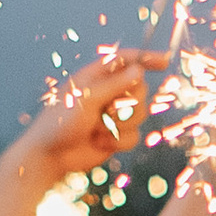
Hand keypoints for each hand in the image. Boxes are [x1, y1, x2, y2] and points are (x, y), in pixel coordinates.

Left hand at [25, 48, 167, 182]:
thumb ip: (114, 85)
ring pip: (140, 114)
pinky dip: (118, 142)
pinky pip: (135, 136)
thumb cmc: (60, 122)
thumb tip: (138, 71)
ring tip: (97, 129)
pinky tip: (98, 143)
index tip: (165, 62)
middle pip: (140, 89)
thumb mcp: (86, 99)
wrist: (51, 156)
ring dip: (120, 125)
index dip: (146, 59)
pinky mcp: (117, 136)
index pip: (126, 61)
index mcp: (96, 76)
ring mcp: (113, 115)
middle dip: (127, 103)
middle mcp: (107, 93)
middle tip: (107, 112)